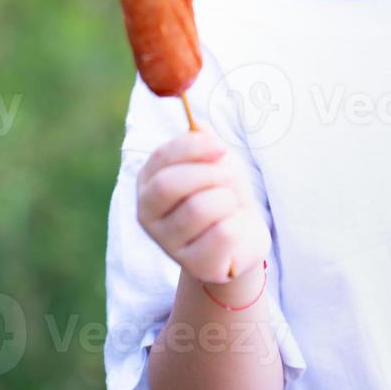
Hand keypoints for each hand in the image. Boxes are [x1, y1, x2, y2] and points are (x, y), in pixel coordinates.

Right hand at [136, 125, 270, 287]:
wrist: (242, 237)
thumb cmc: (223, 194)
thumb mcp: (215, 162)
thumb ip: (203, 142)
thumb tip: (196, 123)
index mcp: (148, 183)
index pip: (161, 158)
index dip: (193, 148)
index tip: (221, 148)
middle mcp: (148, 215)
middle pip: (169, 184)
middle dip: (209, 175)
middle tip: (228, 179)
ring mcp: (168, 244)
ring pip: (200, 207)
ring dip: (227, 199)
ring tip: (230, 206)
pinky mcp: (194, 265)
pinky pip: (223, 233)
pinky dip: (238, 223)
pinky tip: (234, 228)